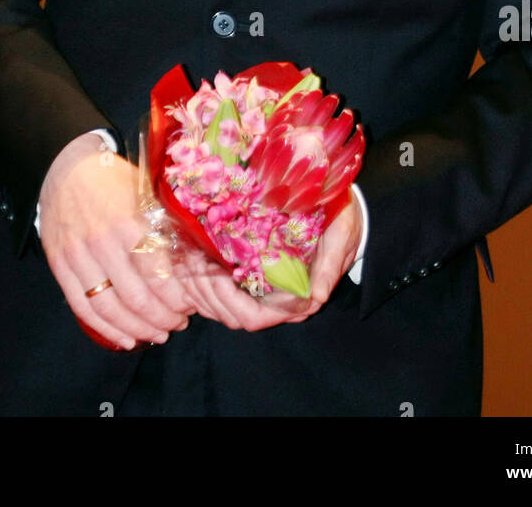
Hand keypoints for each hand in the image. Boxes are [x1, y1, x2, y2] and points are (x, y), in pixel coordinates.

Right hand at [38, 134, 196, 350]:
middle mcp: (103, 242)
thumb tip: (199, 257)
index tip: (193, 305)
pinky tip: (125, 339)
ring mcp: (79, 256)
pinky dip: (106, 329)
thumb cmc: (114, 180)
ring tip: (158, 334)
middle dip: (163, 318)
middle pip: (137, 298)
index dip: (178, 298)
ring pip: (110, 309)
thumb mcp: (145, 192)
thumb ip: (166, 223)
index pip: (159, 275)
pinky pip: (83, 308)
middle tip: (179, 323)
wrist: (65, 168)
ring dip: (137, 329)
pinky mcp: (60, 266)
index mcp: (130, 222)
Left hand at [170, 189, 363, 330]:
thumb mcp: (341, 239)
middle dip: (206, 291)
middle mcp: (276, 300)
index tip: (213, 273)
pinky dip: (205, 274)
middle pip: (230, 314)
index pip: (254, 317)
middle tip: (189, 260)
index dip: (229, 302)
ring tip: (185, 256)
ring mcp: (263, 288)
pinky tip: (192, 253)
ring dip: (200, 284)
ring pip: (221, 304)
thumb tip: (316, 296)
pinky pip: (223, 285)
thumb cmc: (344, 226)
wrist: (345, 215)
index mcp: (297, 299)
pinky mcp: (255, 272)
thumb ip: (329, 267)